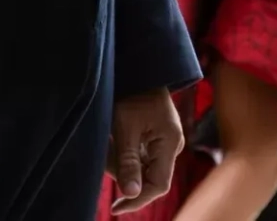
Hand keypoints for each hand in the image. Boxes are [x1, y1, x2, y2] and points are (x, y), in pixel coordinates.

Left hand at [106, 88, 183, 213]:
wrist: (142, 68)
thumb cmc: (133, 93)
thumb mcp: (125, 128)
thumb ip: (128, 161)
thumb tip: (130, 194)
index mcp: (169, 143)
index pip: (158, 185)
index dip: (137, 200)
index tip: (115, 208)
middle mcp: (173, 146)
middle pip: (149, 178)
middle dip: (124, 174)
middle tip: (103, 158)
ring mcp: (167, 143)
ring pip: (143, 169)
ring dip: (122, 164)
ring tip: (108, 142)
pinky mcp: (160, 139)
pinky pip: (143, 157)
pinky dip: (126, 156)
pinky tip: (115, 140)